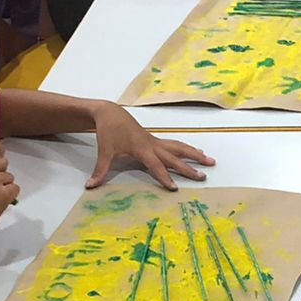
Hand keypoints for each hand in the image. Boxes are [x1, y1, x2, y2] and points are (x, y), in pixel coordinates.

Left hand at [87, 103, 213, 190]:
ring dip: (195, 155)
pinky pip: (176, 145)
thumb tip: (90, 186)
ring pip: (180, 148)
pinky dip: (188, 149)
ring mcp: (156, 141)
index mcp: (141, 149)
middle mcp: (152, 145)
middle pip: (174, 158)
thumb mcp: (104, 152)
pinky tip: (198, 152)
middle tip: (203, 177)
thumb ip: (100, 170)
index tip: (174, 188)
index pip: (155, 166)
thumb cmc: (108, 132)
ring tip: (210, 161)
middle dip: (189, 168)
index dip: (164, 177)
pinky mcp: (156, 140)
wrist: (110, 113)